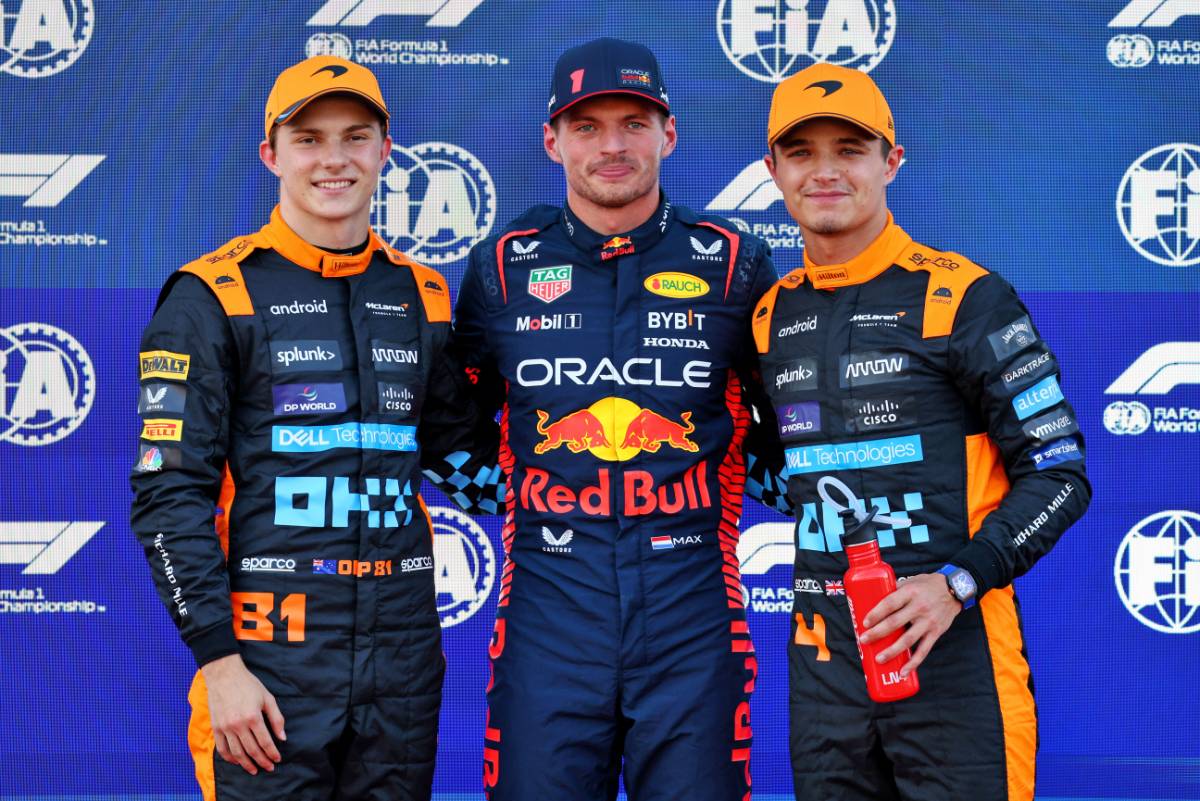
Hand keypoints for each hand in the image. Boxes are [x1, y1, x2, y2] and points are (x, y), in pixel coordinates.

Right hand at [200, 654, 285, 774]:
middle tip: (269, 768)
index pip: (265, 742)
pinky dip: (230, 758)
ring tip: (254, 770)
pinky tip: (237, 761)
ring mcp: (225, 727)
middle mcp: (238, 725)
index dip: (272, 753)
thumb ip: (276, 719)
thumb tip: (282, 738)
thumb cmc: (248, 685)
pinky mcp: (216, 728)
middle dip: (262, 761)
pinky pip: (222, 748)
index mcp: (253, 717)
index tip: (277, 760)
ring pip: (237, 753)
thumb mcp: (268, 698)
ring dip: (246, 764)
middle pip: (252, 750)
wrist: (224, 675)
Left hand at [859, 573, 961, 677]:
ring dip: (892, 651)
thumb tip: (872, 600)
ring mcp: (928, 622)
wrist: (954, 590)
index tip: (865, 622)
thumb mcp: (910, 582)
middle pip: (895, 622)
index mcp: (910, 593)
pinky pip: (924, 650)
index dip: (876, 614)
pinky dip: (913, 662)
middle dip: (878, 633)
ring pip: (908, 640)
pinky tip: (903, 671)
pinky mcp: (936, 632)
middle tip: (864, 640)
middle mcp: (919, 607)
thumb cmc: (926, 585)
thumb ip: (894, 591)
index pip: (889, 604)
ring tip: (879, 659)